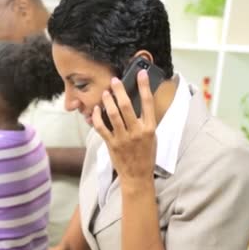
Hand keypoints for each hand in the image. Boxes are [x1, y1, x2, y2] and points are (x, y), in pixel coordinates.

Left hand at [92, 69, 156, 184]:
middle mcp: (136, 132)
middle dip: (120, 90)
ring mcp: (122, 138)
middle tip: (115, 80)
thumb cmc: (146, 155)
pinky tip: (96, 110)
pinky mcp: (111, 144)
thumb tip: (139, 103)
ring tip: (106, 92)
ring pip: (113, 114)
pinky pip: (101, 128)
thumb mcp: (152, 137)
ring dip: (108, 101)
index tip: (141, 73)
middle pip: (127, 106)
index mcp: (149, 128)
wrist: (137, 176)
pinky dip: (97, 117)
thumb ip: (145, 121)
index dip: (144, 86)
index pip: (148, 103)